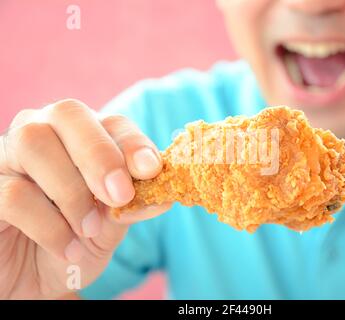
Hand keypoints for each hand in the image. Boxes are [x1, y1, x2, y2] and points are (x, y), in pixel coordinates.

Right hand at [0, 99, 171, 298]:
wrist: (36, 276)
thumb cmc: (78, 240)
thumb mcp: (112, 225)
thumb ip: (132, 205)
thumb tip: (164, 195)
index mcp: (85, 139)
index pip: (112, 122)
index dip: (132, 142)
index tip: (151, 169)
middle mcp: (47, 134)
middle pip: (69, 114)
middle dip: (100, 154)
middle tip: (120, 194)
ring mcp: (11, 157)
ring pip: (35, 142)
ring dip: (72, 190)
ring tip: (89, 229)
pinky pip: (14, 193)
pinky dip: (49, 225)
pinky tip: (68, 248)